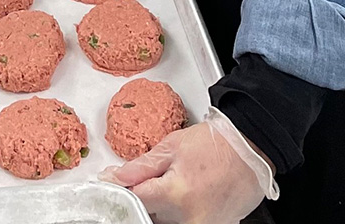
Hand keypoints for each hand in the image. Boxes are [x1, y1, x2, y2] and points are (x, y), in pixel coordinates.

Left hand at [99, 108, 277, 223]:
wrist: (250, 152)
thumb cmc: (213, 144)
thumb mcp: (170, 147)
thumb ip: (139, 167)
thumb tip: (112, 178)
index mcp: (175, 195)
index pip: (133, 201)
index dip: (119, 190)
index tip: (110, 183)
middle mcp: (189, 219)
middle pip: (148, 215)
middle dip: (142, 198)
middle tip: (149, 179)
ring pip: (164, 222)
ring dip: (159, 207)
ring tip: (172, 184)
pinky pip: (183, 223)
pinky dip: (177, 212)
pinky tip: (184, 195)